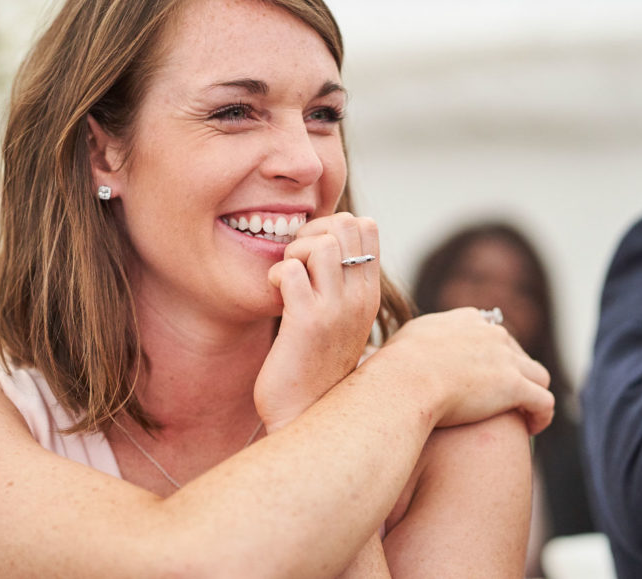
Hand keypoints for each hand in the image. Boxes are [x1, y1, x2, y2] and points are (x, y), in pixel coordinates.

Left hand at [254, 213, 380, 430]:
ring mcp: (336, 310)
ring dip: (293, 252)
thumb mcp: (339, 320)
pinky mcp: (307, 323)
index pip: (365, 226)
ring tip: (286, 279)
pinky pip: (290, 270)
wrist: (305, 416)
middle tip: (294, 262)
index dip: (330, 225)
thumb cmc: (313, 366)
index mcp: (368, 293)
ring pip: (320, 243)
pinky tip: (274, 296)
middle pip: (344, 224)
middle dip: (310, 231)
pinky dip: (275, 275)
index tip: (310, 252)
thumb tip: (319, 246)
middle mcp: (359, 297)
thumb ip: (337, 284)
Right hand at [377, 308, 553, 433]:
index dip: (489, 354)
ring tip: (524, 415)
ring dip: (533, 394)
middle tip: (503, 400)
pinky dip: (542, 416)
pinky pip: (544, 402)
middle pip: (515, 351)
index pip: (488, 329)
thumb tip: (374, 357)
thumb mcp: (395, 346)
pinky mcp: (514, 386)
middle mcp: (489, 333)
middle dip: (513, 374)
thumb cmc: (391, 371)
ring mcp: (505, 359)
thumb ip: (403, 348)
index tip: (482, 374)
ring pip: (538, 375)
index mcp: (462, 320)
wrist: (404, 381)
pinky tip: (532, 429)